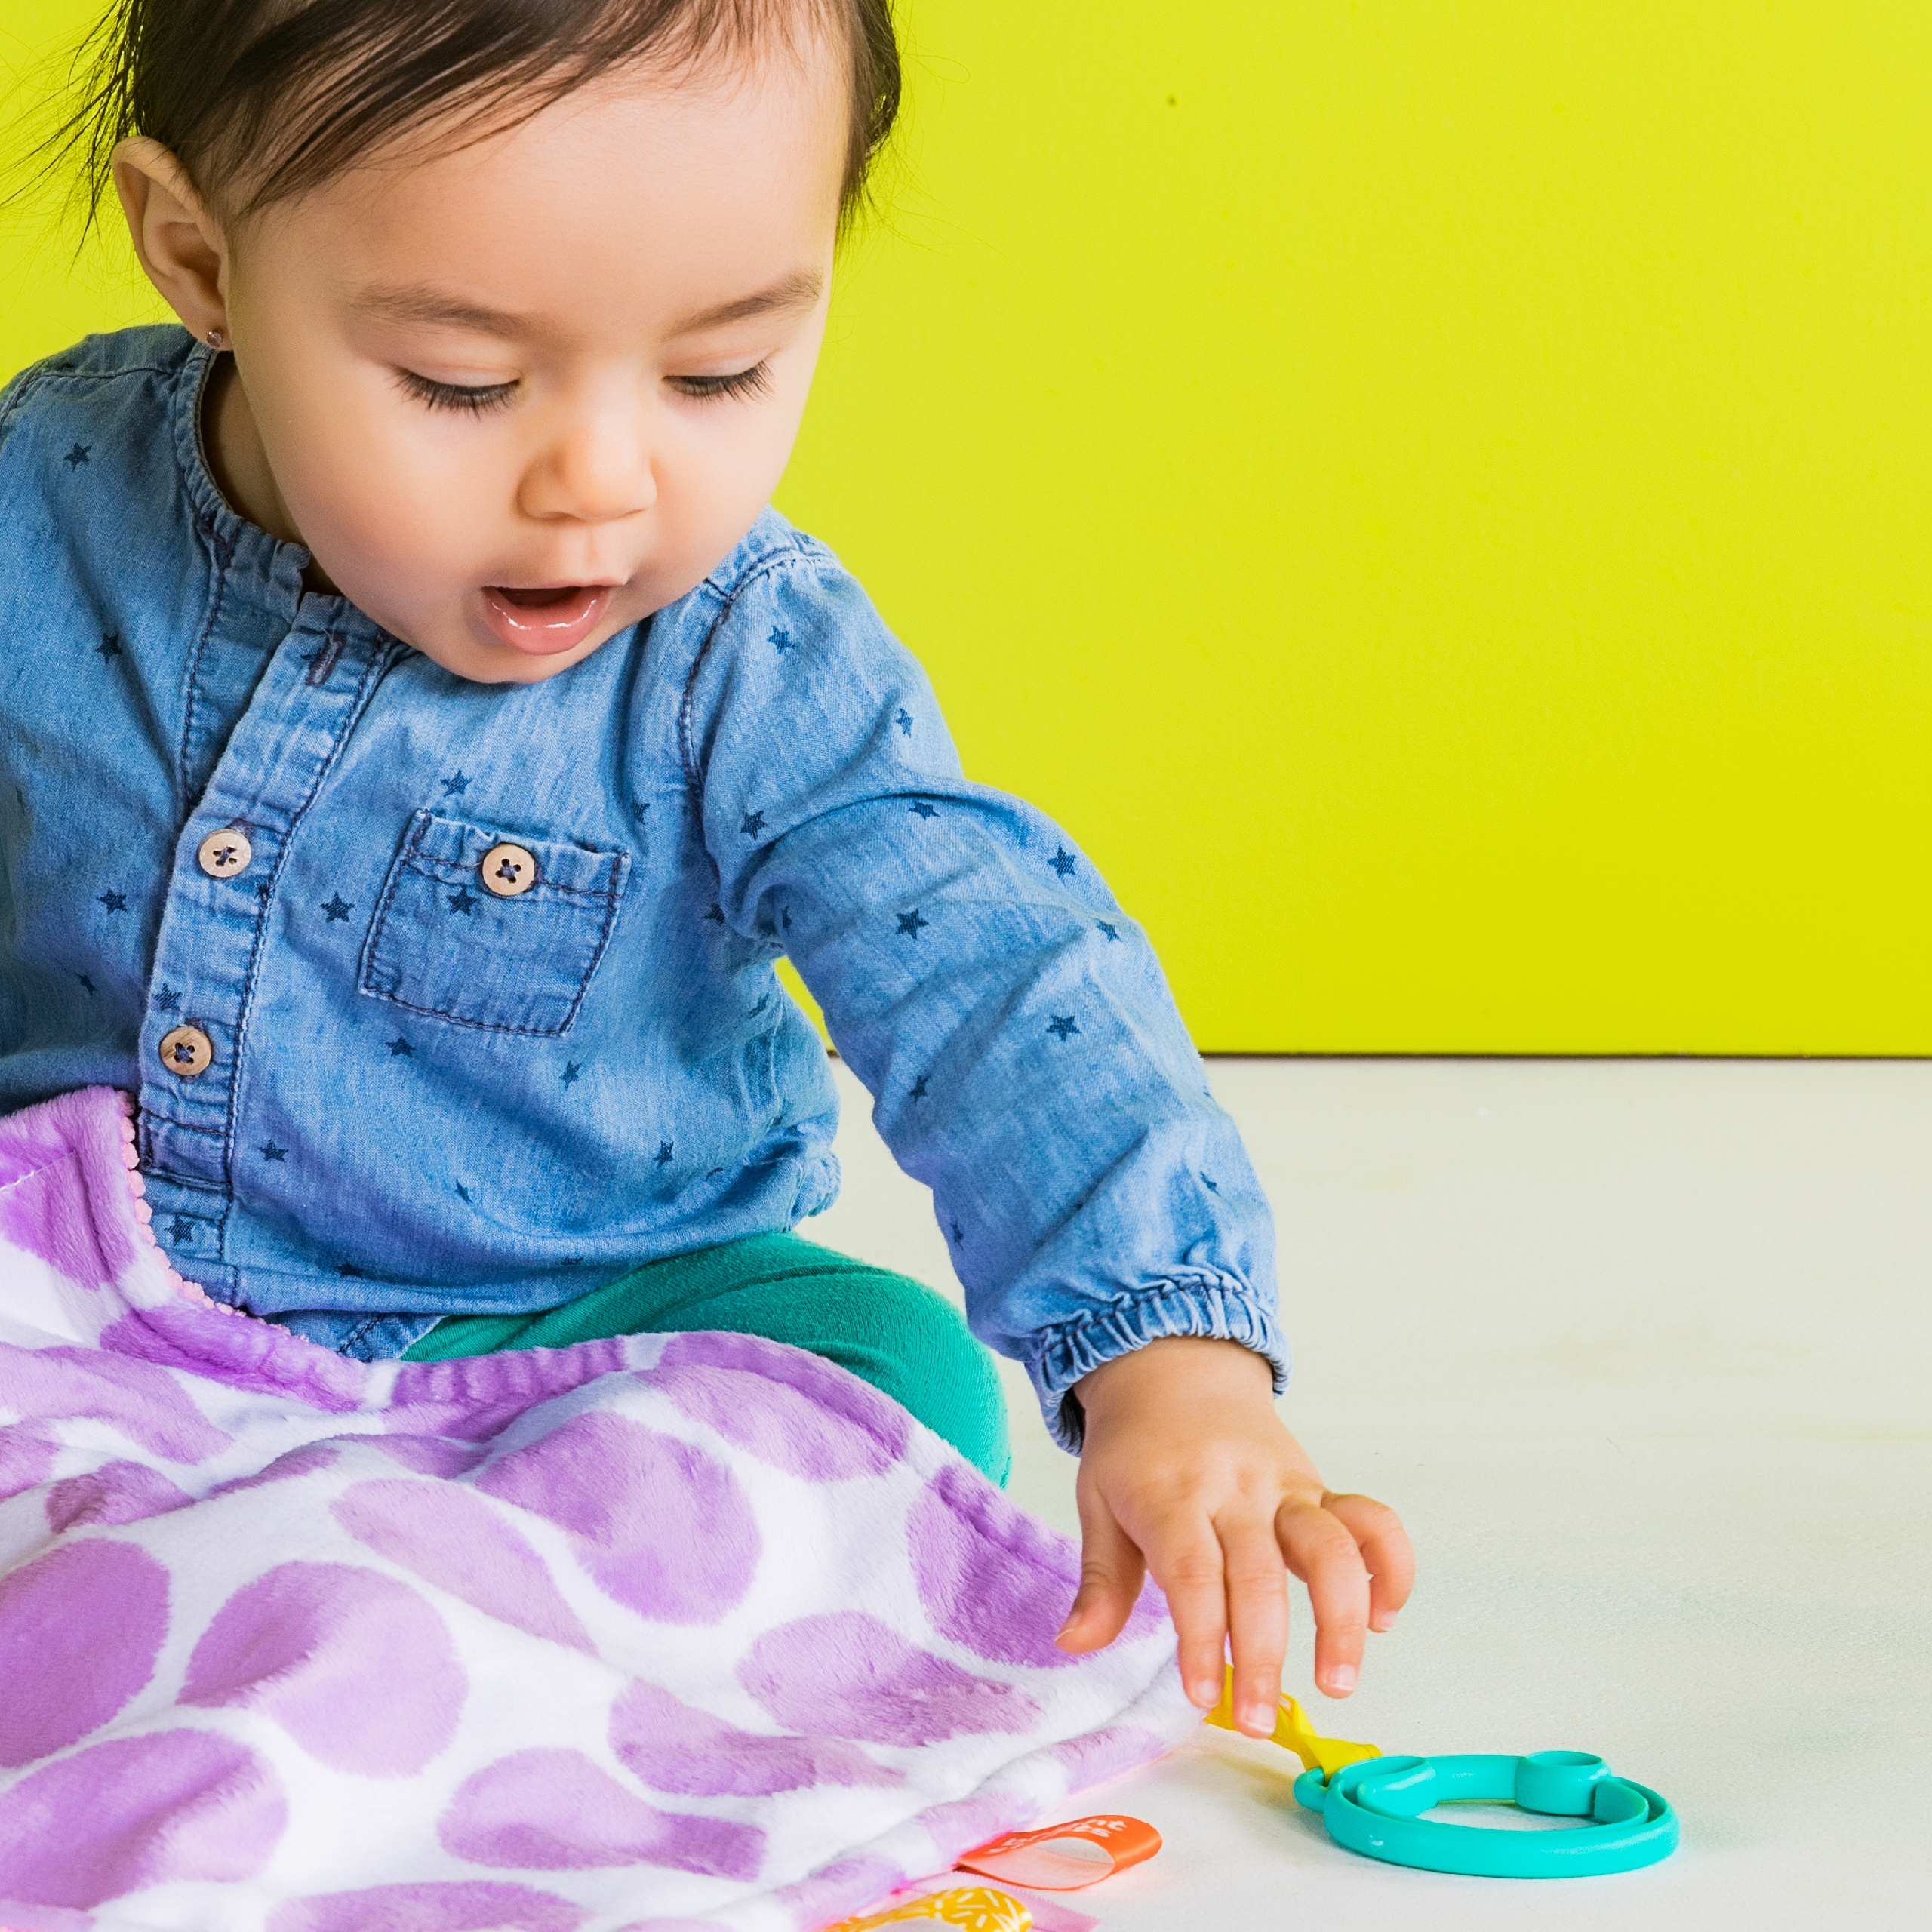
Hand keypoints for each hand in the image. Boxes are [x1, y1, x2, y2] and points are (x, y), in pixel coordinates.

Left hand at [1053, 1336, 1413, 1737]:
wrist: (1174, 1366)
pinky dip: (1389, 1566)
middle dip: (1263, 1655)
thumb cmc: (1134, 1449)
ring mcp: (1284, 1486)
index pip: (1193, 1574)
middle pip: (1259, 1575)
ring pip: (1329, 1547)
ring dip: (1342, 1617)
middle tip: (1259, 1718)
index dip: (1200, 1638)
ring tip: (1337, 1682)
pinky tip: (1383, 1617)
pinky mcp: (1318, 1486)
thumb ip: (1100, 1580)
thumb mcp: (1097, 1502)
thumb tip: (1073, 1645)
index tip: (1203, 1697)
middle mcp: (1234, 1489)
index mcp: (1172, 1495)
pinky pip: (1369, 1519)